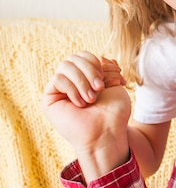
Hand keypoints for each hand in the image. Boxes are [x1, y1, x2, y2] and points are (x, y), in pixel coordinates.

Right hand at [41, 52, 130, 181]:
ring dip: (82, 80)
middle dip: (91, 70)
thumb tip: (100, 56)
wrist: (107, 132)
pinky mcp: (49, 99)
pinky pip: (57, 79)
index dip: (98, 62)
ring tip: (92, 98)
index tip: (113, 77)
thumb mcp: (114, 82)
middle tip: (101, 87)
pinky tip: (81, 104)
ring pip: (65, 65)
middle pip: (74, 57)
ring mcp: (60, 89)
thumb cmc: (114, 111)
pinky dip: (72, 89)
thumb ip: (103, 66)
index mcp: (86, 77)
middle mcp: (72, 81)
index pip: (85, 55)